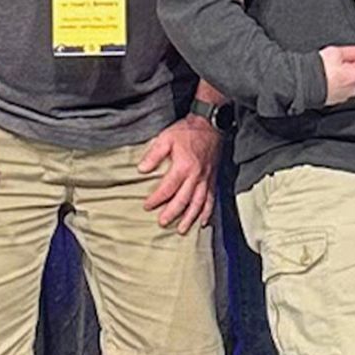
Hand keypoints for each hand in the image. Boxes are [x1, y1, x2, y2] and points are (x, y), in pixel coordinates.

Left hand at [138, 113, 221, 233]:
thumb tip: (141, 169)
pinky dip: (207, 211)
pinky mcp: (213, 178)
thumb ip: (153, 154)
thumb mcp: (166, 137)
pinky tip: (203, 221)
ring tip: (182, 229)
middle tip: (162, 223)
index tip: (147, 206)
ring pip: (199, 203)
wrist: (210, 124)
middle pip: (183, 200)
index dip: (156, 199)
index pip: (167, 188)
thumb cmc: (187, 130)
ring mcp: (206, 178)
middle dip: (172, 213)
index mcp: (183, 166)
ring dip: (190, 218)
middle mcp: (196, 176)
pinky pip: (211, 198)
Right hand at [320, 44, 354, 105]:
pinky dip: (335, 79)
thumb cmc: (314, 71)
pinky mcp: (336, 98)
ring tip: (327, 67)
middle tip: (337, 58)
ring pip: (349, 77)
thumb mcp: (334, 53)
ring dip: (342, 71)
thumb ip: (350, 52)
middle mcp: (353, 87)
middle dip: (352, 62)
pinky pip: (340, 85)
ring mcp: (345, 94)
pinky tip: (325, 76)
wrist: (299, 86)